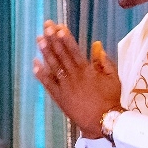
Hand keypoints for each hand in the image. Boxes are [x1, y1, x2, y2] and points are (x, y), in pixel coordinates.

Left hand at [33, 20, 122, 135]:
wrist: (102, 122)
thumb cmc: (110, 99)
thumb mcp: (113, 78)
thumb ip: (104, 61)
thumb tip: (96, 45)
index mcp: (87, 70)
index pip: (74, 50)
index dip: (66, 38)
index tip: (59, 27)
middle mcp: (74, 76)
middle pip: (62, 54)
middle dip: (53, 39)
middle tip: (46, 26)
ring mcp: (65, 87)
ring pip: (53, 66)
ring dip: (46, 52)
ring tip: (39, 39)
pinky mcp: (59, 97)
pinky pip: (48, 83)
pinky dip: (41, 73)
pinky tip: (35, 63)